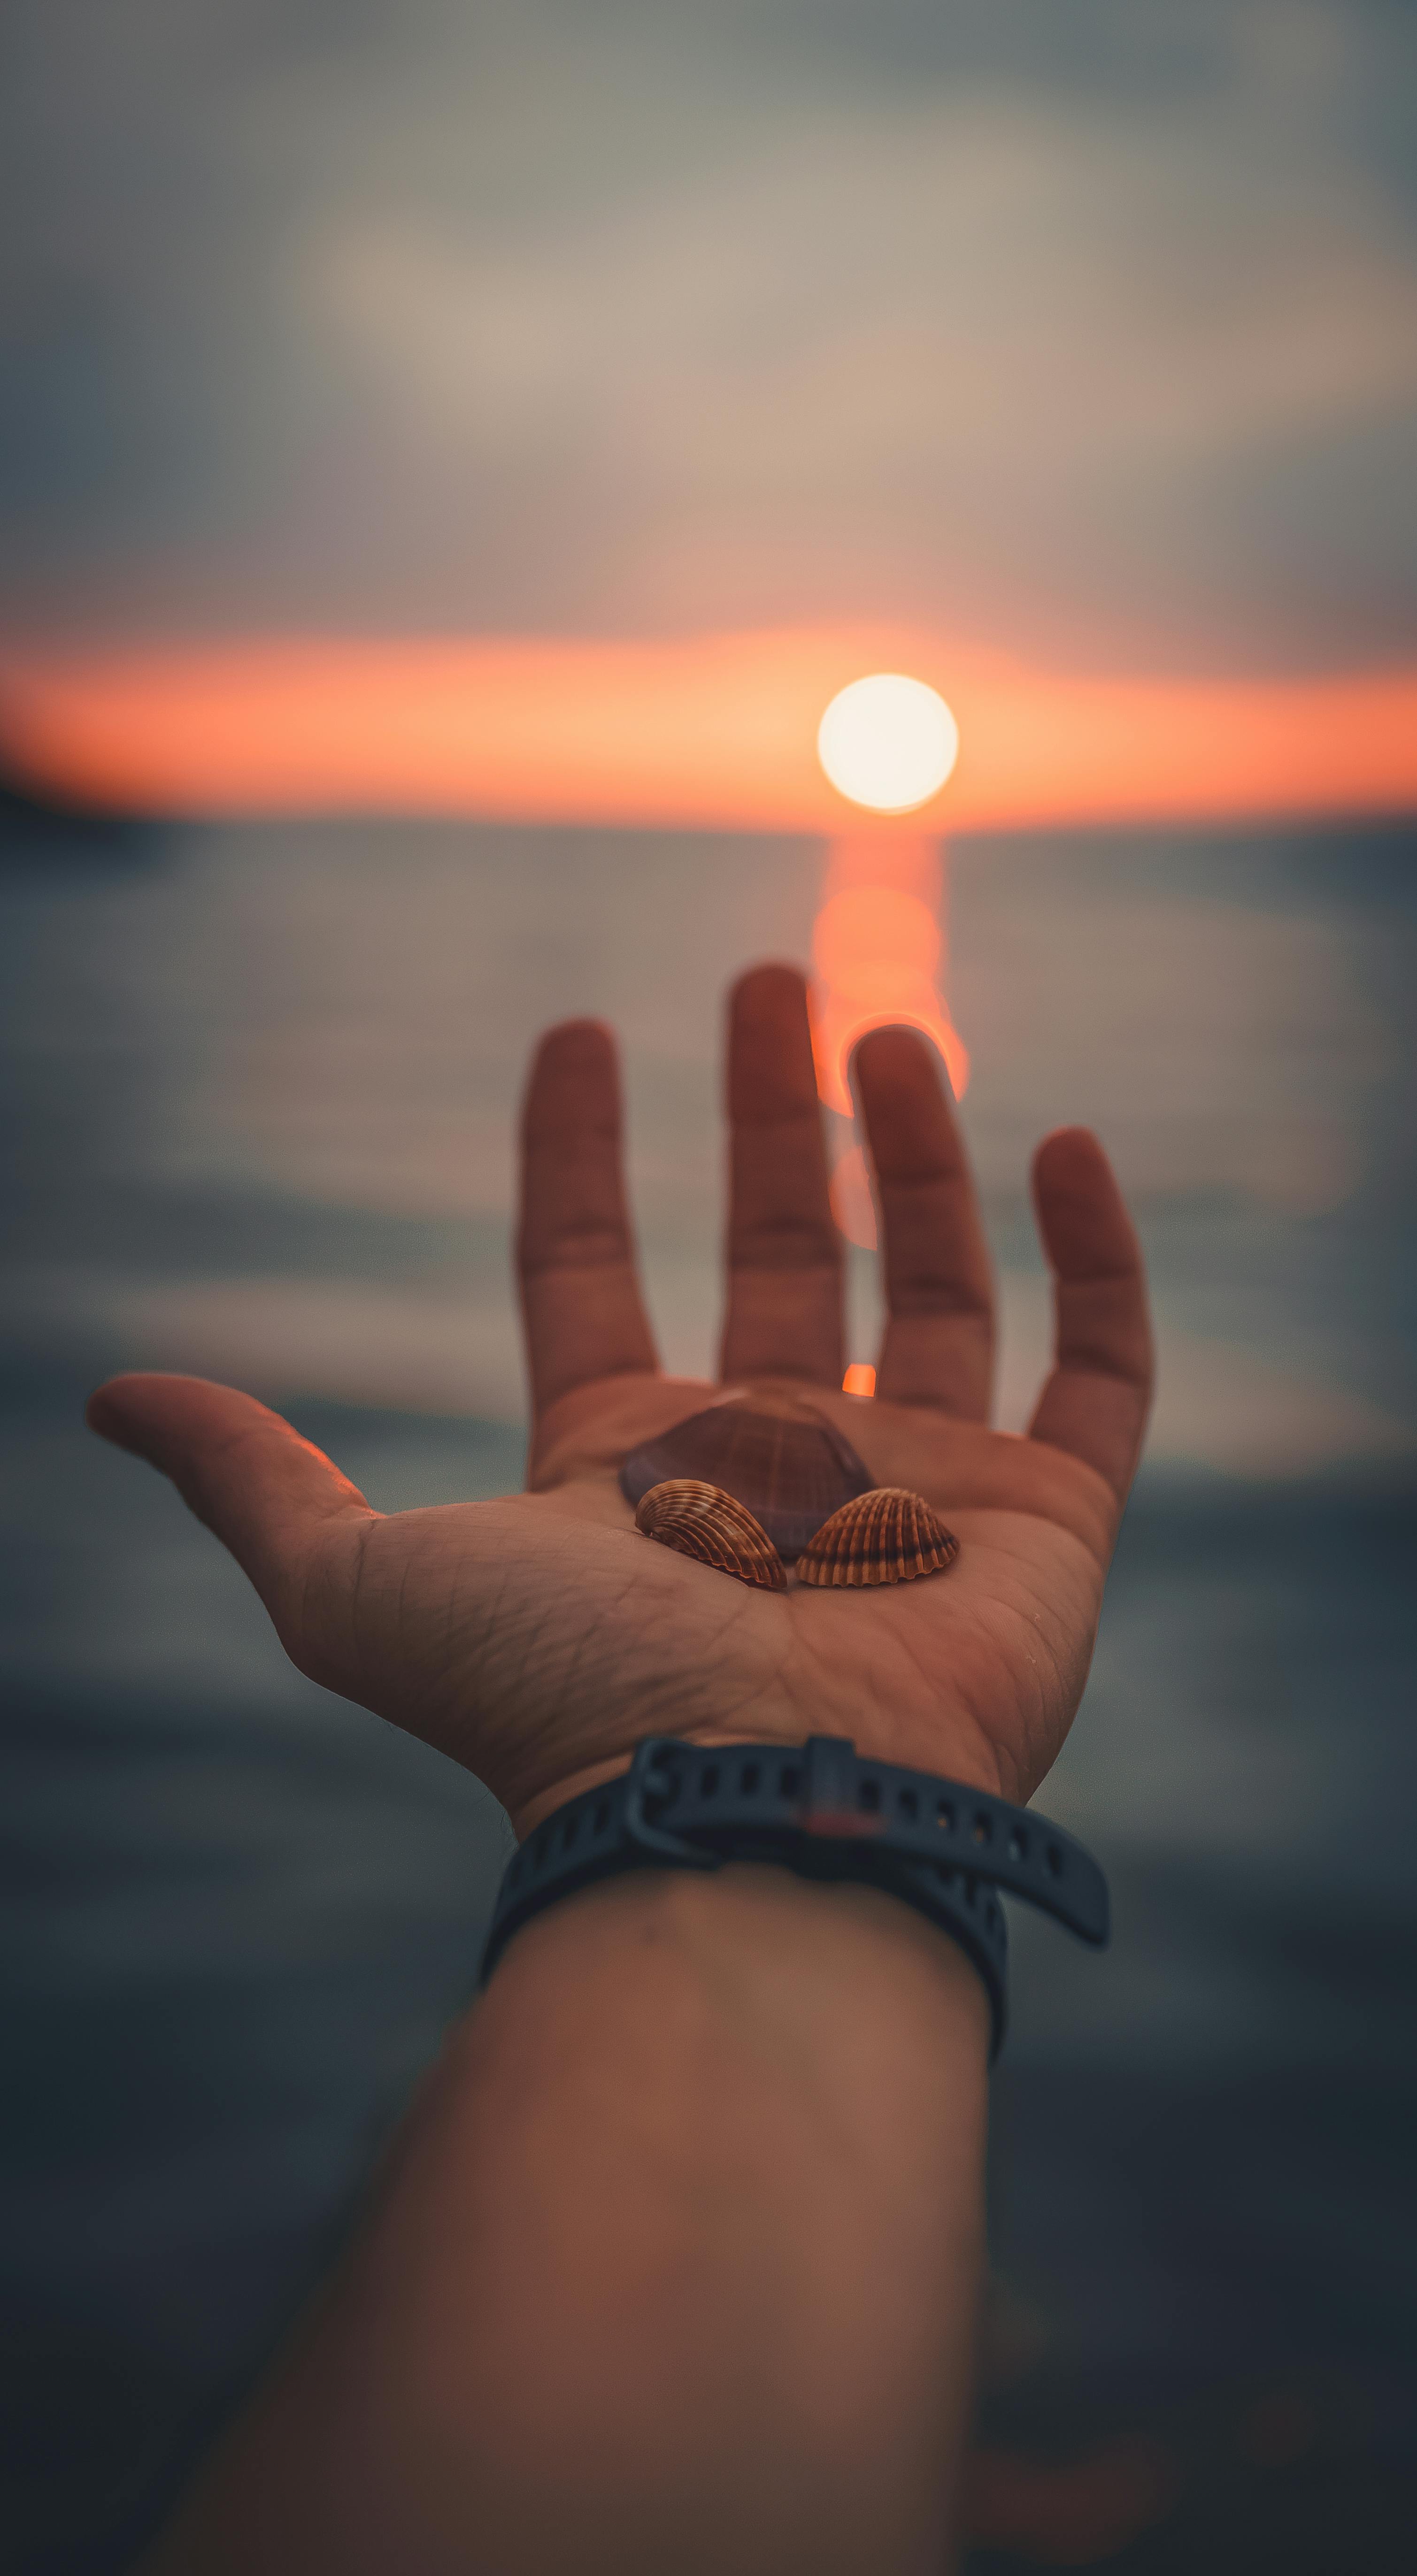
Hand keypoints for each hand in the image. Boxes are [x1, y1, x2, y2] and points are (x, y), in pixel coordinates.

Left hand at [88, 966, 1151, 1834]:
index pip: (587, 1270)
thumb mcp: (356, 1585)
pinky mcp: (1047, 1526)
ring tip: (885, 1033)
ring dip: (911, 1155)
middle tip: (765, 980)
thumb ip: (254, 1484)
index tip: (574, 1033)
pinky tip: (1070, 1149)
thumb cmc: (559, 1703)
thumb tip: (109, 1398)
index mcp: (625, 1468)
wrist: (749, 1817)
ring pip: (931, 1286)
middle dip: (765, 1115)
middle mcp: (773, 1467)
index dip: (571, 1152)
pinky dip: (1095, 1263)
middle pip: (773, 1249)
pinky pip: (1100, 1372)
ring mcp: (920, 1491)